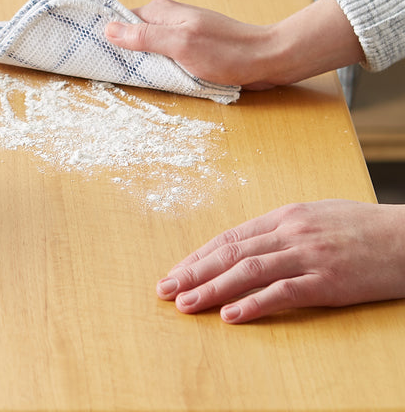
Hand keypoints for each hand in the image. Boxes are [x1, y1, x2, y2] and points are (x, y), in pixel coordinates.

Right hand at [104, 0, 363, 89]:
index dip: (105, 36)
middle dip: (119, 52)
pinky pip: (162, 57)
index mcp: (160, 12)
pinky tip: (154, 80)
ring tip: (125, 79)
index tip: (88, 53)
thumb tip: (107, 28)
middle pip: (131, 35)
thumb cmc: (226, 52)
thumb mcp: (180, 45)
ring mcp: (179, 34)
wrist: (266, 59)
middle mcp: (167, 19)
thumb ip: (144, 37)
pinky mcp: (190, 49)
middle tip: (103, 72)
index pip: (120, 20)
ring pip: (146, 49)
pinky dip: (156, 69)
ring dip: (139, 63)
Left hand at [157, 200, 404, 322]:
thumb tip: (252, 246)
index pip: (231, 237)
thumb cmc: (364, 228)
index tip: (176, 271)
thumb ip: (284, 231)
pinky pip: (283, 292)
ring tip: (187, 304)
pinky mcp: (327, 281)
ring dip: (212, 288)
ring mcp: (308, 255)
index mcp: (285, 216)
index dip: (199, 255)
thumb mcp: (317, 217)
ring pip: (249, 270)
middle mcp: (290, 232)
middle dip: (194, 272)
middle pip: (232, 253)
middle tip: (166, 290)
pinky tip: (231, 315)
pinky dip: (253, 303)